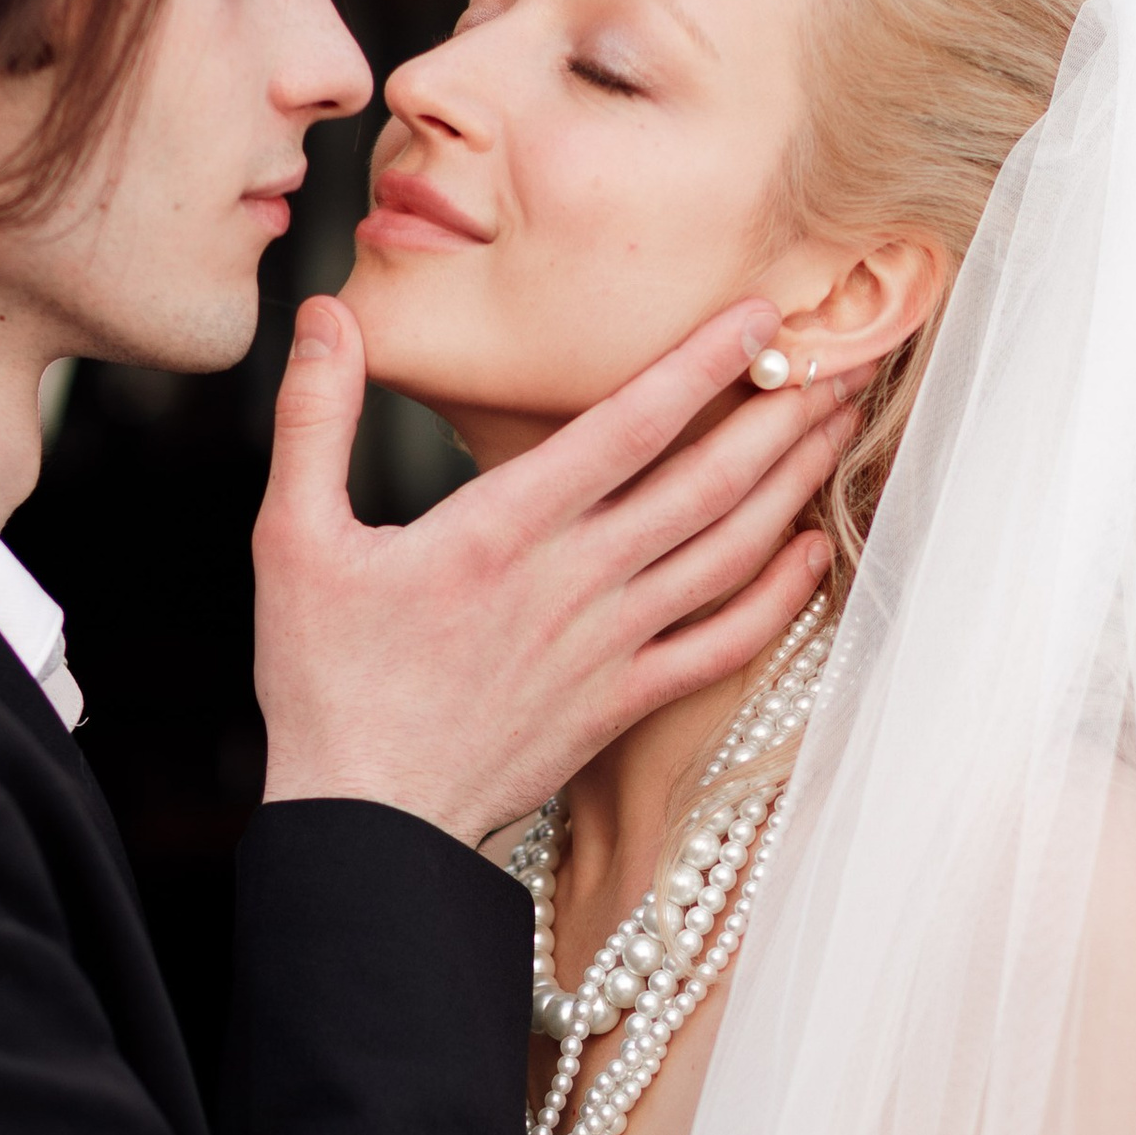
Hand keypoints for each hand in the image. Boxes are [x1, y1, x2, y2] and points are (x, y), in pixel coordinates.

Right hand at [252, 298, 850, 842]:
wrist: (368, 821)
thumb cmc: (326, 680)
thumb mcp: (293, 536)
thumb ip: (315, 417)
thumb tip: (324, 314)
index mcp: (502, 530)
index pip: (627, 425)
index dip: (702, 363)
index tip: (760, 313)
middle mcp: (574, 582)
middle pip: (705, 483)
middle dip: (780, 415)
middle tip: (842, 359)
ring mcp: (608, 646)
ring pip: (727, 553)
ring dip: (793, 486)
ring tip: (842, 428)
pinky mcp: (622, 702)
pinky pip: (722, 645)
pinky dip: (778, 597)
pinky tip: (812, 554)